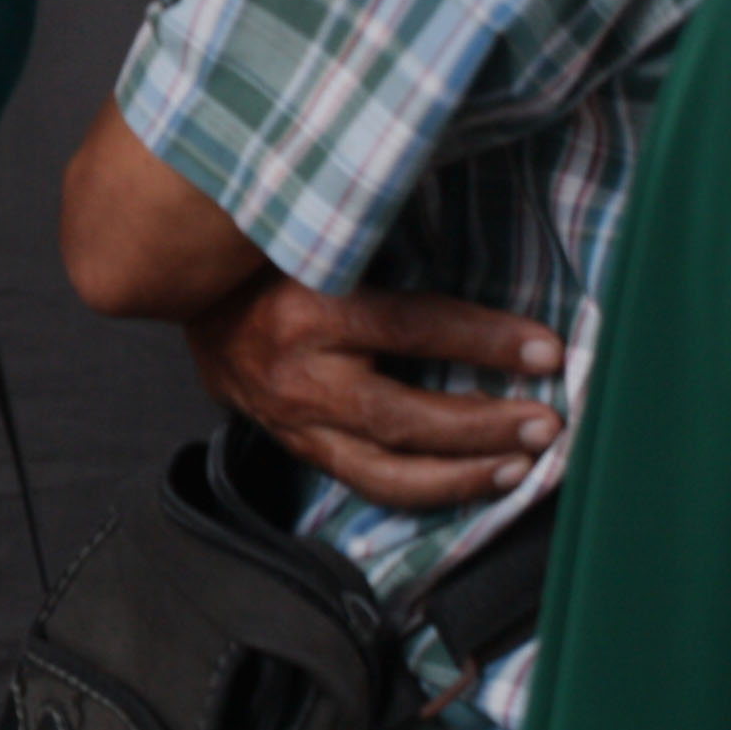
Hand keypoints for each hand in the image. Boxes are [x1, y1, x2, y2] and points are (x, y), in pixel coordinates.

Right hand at [185, 275, 565, 511]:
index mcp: (307, 309)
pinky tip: (470, 482)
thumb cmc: (269, 256)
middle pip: (402, 415)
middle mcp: (296, 374)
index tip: (546, 349)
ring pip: (384, 470)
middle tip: (545, 423)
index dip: (483, 340)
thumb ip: (385, 255)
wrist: (183, 292)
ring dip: (461, 475)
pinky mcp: (293, 445)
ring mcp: (290, 420)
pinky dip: (423, 489)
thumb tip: (487, 260)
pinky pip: (363, 483)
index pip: (411, 328)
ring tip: (519, 468)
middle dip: (483, 425)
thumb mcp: (323, 240)